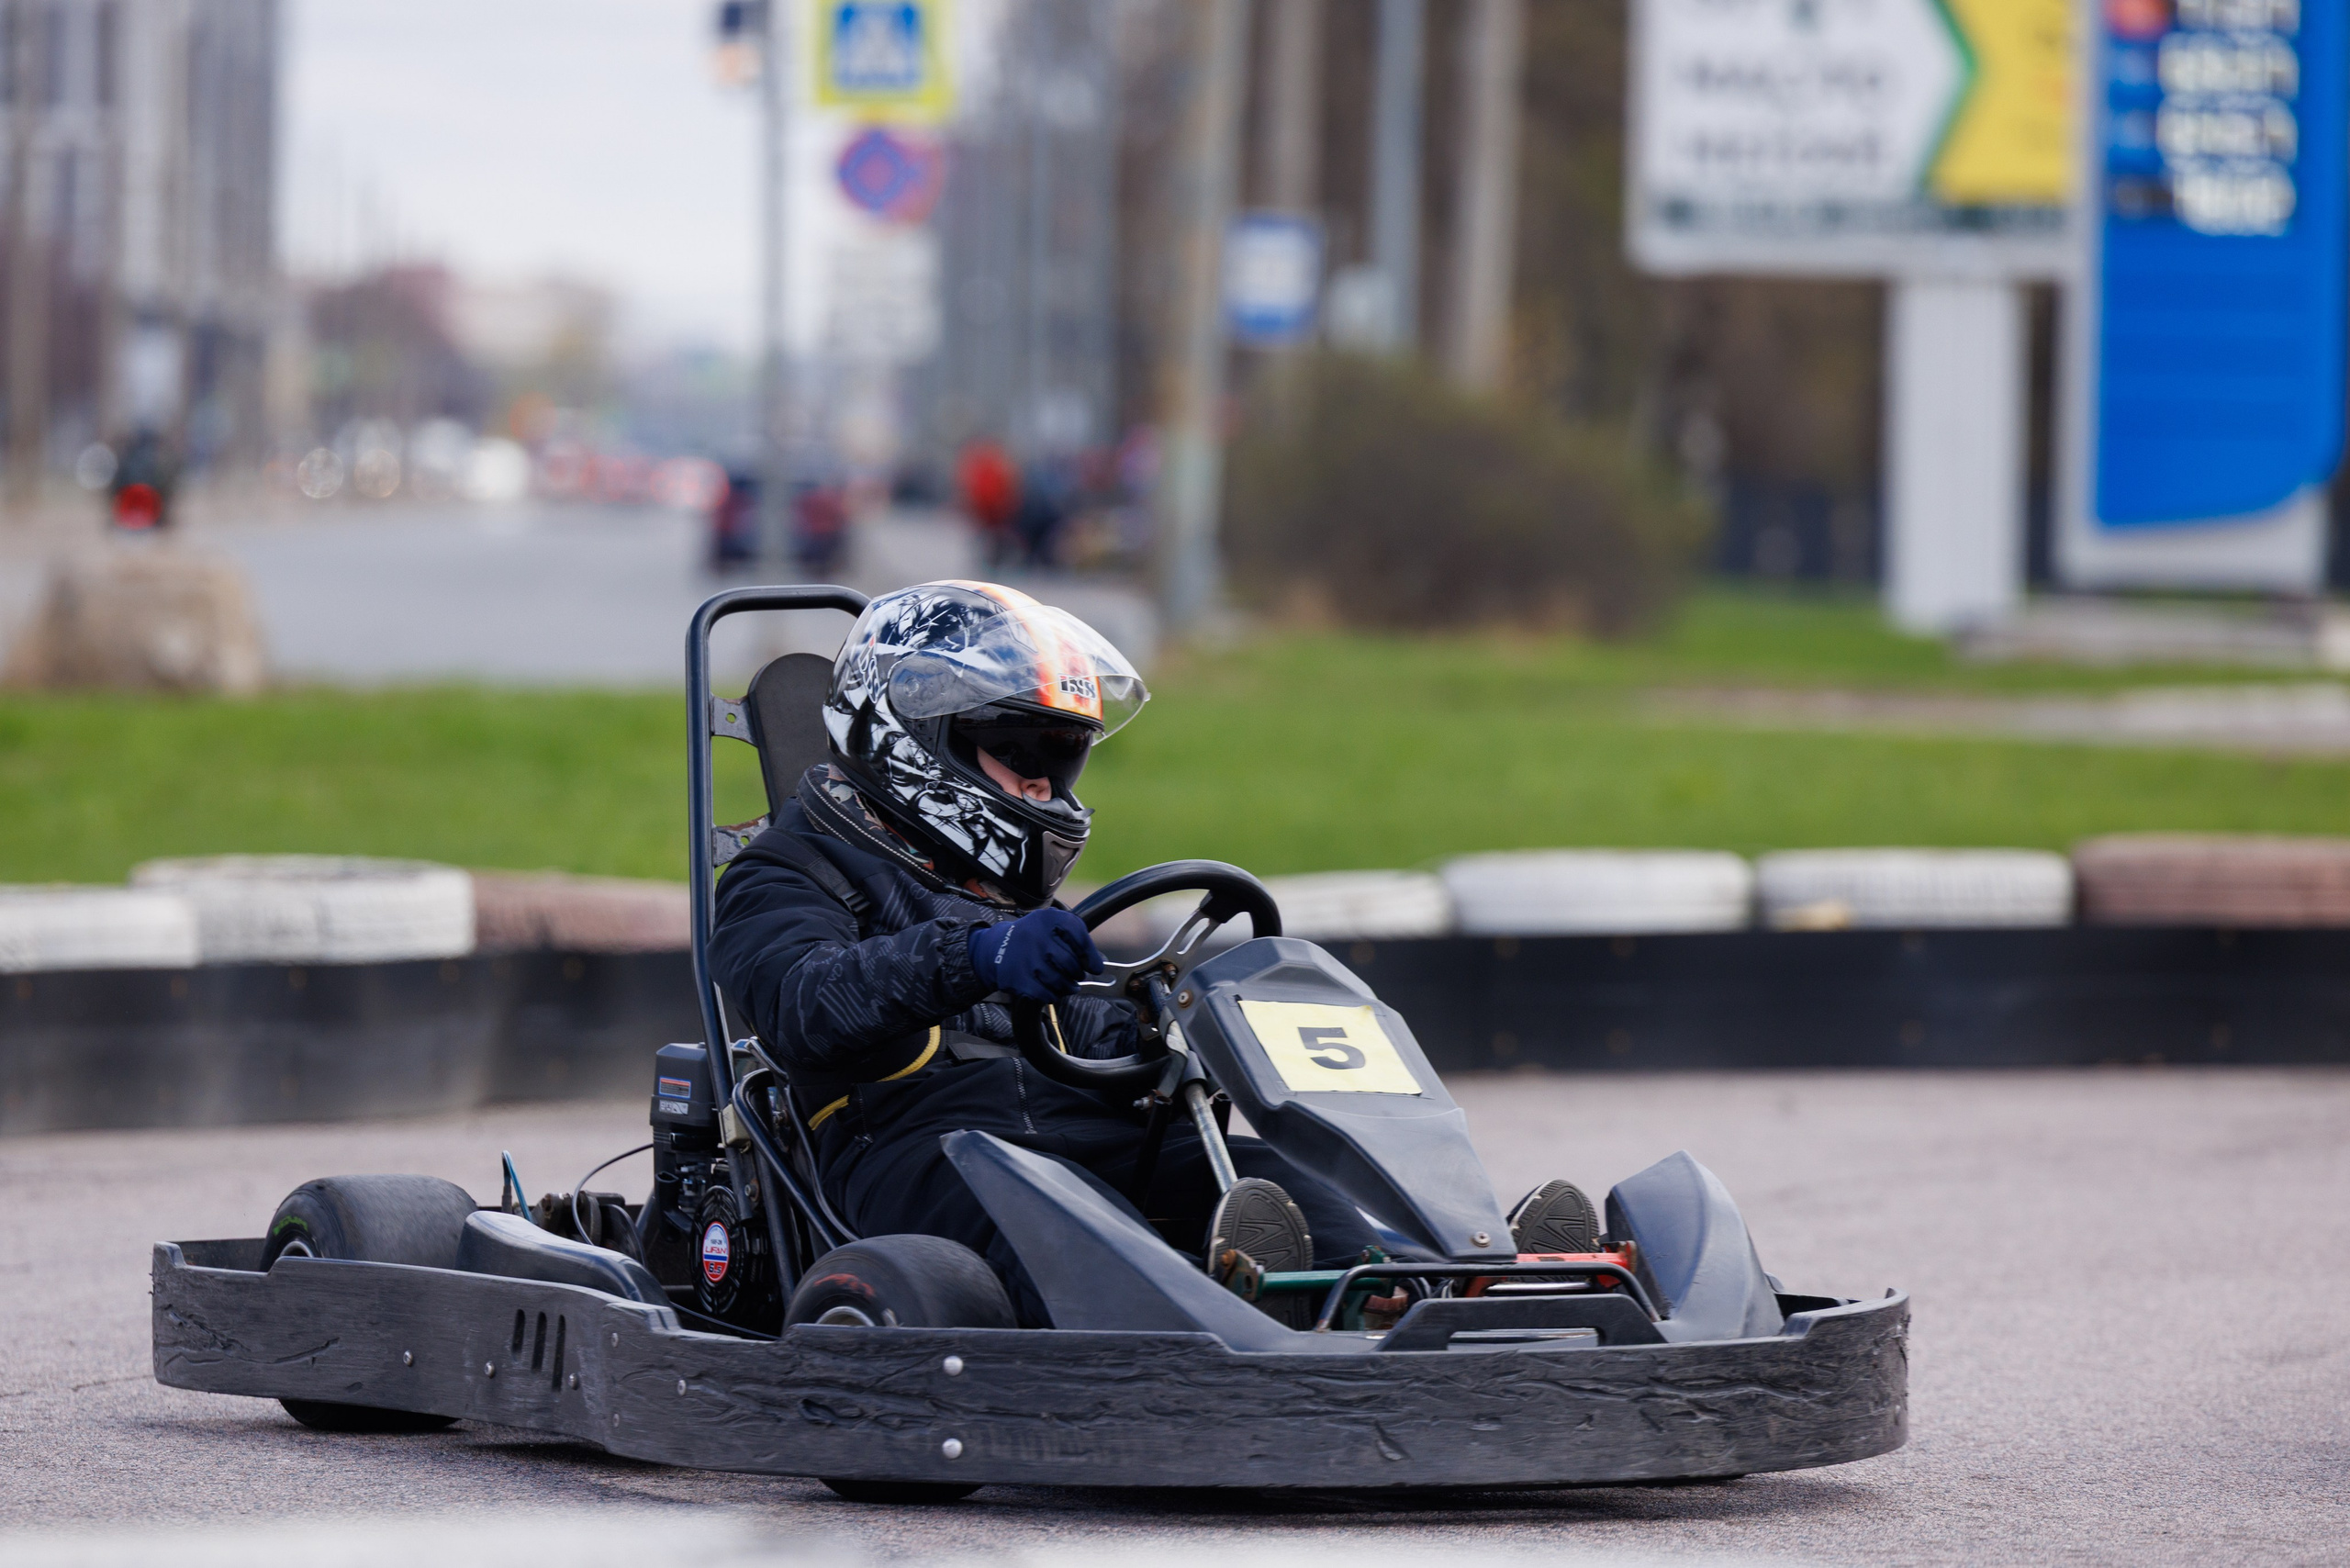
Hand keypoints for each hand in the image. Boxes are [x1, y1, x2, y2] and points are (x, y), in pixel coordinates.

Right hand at [969, 909, 1103, 1001]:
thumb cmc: (1035, 937)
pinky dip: (1054, 995)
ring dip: (1068, 986)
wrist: (998, 947)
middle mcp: (1035, 936)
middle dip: (1078, 973)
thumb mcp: (1054, 925)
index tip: (1094, 966)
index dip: (1090, 955)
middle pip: (1070, 963)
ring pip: (1059, 981)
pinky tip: (1053, 990)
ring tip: (1068, 984)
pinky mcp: (1018, 978)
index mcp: (1048, 919)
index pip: (1078, 936)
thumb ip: (1077, 938)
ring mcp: (1026, 958)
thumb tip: (1097, 966)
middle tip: (1077, 975)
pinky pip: (1046, 994)